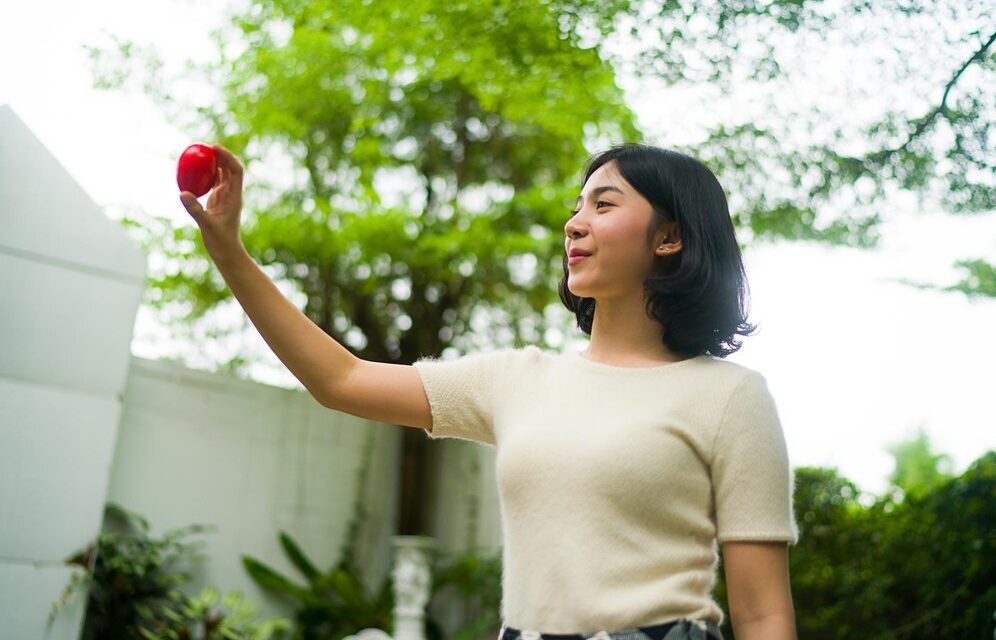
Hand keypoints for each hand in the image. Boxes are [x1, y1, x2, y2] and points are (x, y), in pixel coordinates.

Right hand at [179, 144, 245, 259]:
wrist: (226, 251)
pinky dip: (206, 175)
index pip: (235, 171)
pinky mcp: (218, 201)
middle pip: (229, 169)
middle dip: (220, 155)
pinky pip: (213, 183)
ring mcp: (225, 197)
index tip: (214, 148)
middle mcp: (232, 194)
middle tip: (204, 146)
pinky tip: (194, 170)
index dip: (227, 157)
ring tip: (199, 153)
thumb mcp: (206, 225)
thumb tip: (182, 193)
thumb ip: (195, 209)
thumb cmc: (220, 241)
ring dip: (214, 163)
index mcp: (234, 197)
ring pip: (222, 175)